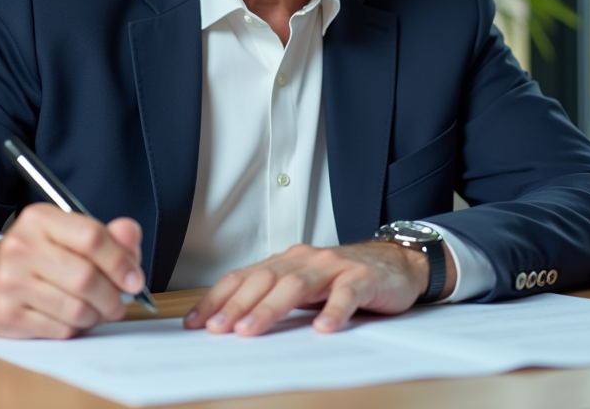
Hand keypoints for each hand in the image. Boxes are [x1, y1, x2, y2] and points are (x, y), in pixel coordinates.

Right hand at [0, 202, 143, 338]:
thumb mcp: (68, 235)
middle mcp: (20, 247)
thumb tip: (131, 236)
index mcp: (39, 219)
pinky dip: (76, 327)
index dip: (120, 261)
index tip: (134, 279)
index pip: (91, 237)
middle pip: (86, 278)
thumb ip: (108, 235)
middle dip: (113, 296)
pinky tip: (71, 318)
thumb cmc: (37, 257)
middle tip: (119, 302)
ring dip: (96, 315)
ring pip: (76, 308)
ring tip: (96, 310)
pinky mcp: (7, 315)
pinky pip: (61, 329)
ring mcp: (10, 282)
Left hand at [184, 240, 455, 335]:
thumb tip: (232, 323)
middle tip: (216, 329)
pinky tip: (324, 328)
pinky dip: (334, 311)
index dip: (217, 298)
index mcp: (285, 262)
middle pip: (263, 280)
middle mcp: (304, 260)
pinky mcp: (362, 278)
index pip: (243, 277)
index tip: (195, 323)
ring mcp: (333, 267)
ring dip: (270, 308)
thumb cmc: (342, 279)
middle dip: (236, 305)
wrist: (395, 263)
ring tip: (251, 330)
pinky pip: (346, 293)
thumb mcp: (303, 286)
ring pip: (296, 285)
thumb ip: (274, 298)